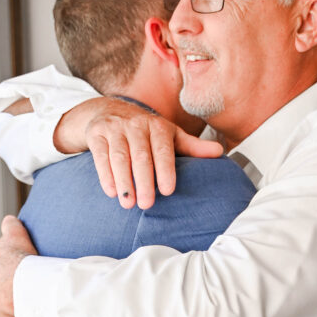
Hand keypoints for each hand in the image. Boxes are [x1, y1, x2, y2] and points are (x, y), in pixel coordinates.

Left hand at [0, 215, 36, 316]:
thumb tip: (9, 219)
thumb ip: (11, 227)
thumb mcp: (16, 236)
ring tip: (17, 307)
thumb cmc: (21, 261)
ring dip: (0, 305)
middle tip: (21, 291)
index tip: (18, 275)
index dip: (7, 271)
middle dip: (3, 288)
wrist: (20, 285)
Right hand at [54, 97, 222, 208]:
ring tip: (127, 204)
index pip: (163, 150)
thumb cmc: (145, 132)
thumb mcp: (170, 136)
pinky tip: (110, 192)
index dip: (165, 170)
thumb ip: (192, 147)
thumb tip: (220, 152)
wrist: (109, 111)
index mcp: (158, 126)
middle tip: (147, 205)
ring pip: (119, 157)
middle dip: (143, 181)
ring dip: (123, 181)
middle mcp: (136, 125)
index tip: (168, 191)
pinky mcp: (96, 134)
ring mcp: (114, 128)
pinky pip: (100, 155)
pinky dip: (105, 174)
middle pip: (140, 156)